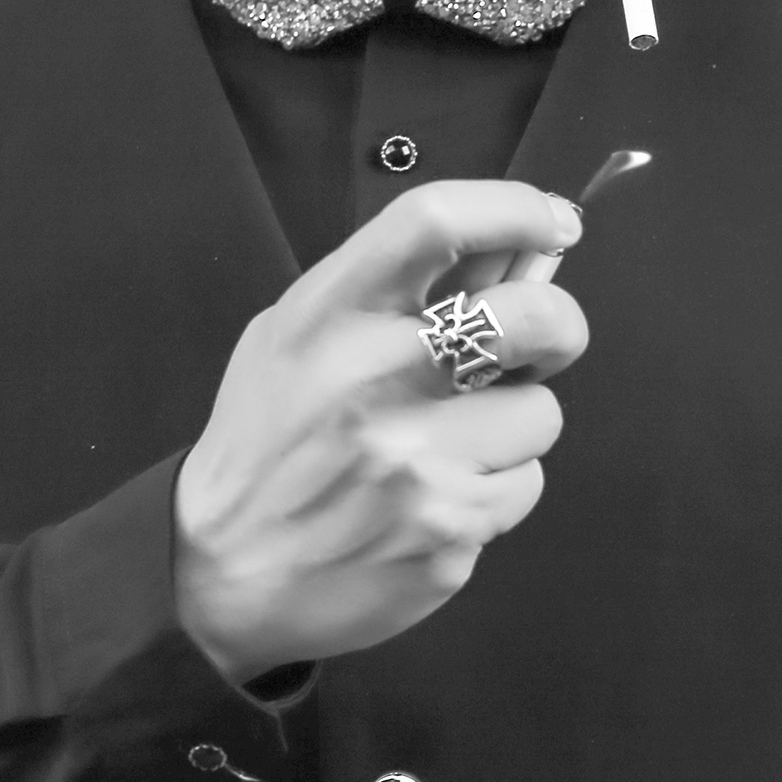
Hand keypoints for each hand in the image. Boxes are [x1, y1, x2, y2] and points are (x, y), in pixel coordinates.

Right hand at [172, 179, 588, 683]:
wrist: (221, 572)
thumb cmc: (269, 444)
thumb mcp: (297, 338)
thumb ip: (394, 293)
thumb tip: (515, 258)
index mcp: (331, 315)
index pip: (437, 221)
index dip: (516, 209)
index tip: (553, 222)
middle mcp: (376, 380)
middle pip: (530, 316)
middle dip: (559, 323)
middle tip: (542, 339)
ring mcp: (418, 463)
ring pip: (539, 415)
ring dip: (511, 428)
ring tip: (448, 446)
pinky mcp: (448, 531)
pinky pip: (521, 488)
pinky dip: (494, 492)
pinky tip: (437, 500)